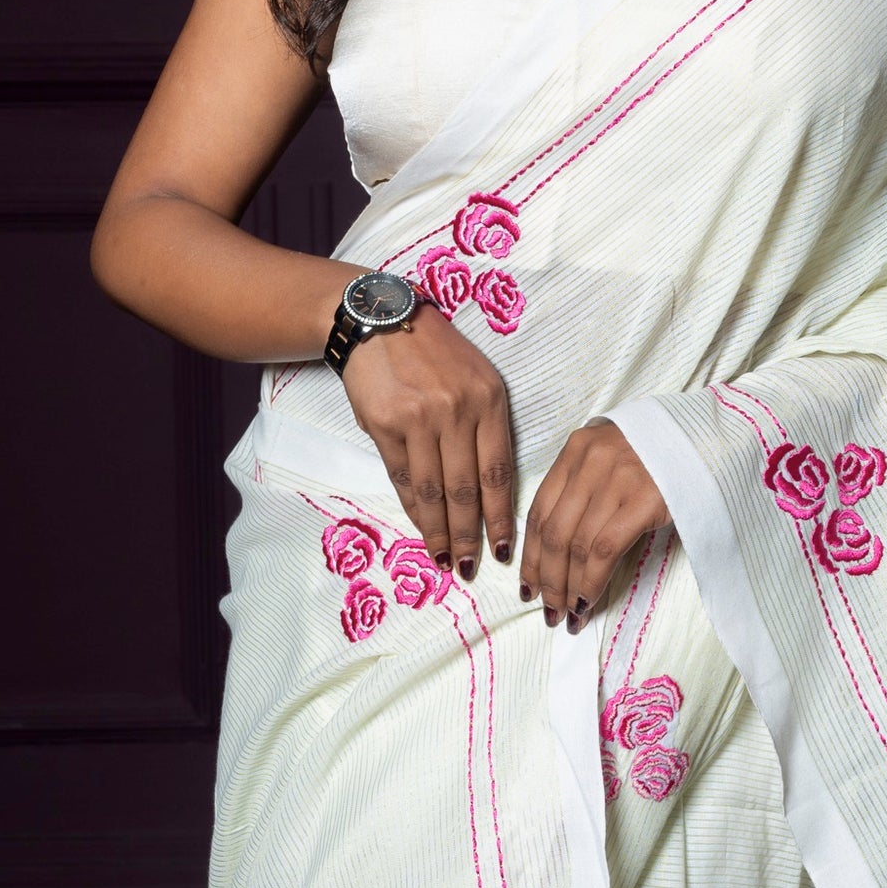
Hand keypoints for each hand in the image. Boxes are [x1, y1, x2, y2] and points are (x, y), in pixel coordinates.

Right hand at [342, 303, 515, 576]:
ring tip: (444, 559)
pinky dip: (413, 508)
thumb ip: (484, 427)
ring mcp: (420, 418)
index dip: (501, 515)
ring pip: (433, 490)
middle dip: (469, 535)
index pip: (498, 471)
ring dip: (438, 531)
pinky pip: (403, 477)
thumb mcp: (476, 379)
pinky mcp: (385, 424)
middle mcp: (458, 411)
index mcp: (490, 400)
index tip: (504, 547)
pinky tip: (420, 527)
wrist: (381, 320)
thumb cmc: (435, 353)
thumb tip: (487, 492)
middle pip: (466, 489)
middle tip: (471, 567)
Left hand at [520, 420, 669, 629]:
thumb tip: (560, 550)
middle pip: (554, 531)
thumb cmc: (662, 454)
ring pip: (576, 544)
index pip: (540, 509)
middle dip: (546, 578)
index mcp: (577, 449)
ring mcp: (617, 479)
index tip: (528, 584)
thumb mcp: (613, 458)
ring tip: (568, 615)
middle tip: (548, 609)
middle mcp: (590, 461)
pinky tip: (588, 600)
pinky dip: (592, 581)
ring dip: (568, 587)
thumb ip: (584, 488)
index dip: (531, 554)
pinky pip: (605, 550)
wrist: (710, 439)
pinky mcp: (644, 499)